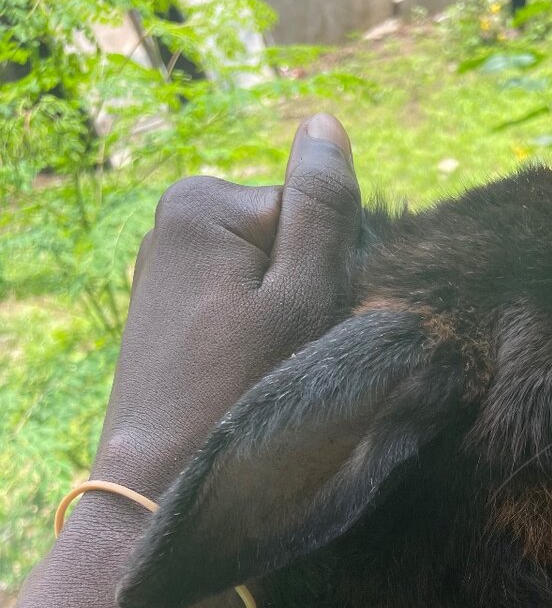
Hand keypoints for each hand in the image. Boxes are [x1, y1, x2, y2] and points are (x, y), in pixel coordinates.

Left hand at [94, 113, 360, 497]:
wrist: (161, 482)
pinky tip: (243, 375)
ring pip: (270, 274)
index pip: (313, 212)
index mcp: (202, 203)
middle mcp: (174, 220)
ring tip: (263, 370)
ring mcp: (168, 265)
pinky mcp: (170, 308)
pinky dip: (257, 333)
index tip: (311, 327)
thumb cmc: (238, 396)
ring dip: (286, 317)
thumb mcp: (302, 299)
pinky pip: (242, 301)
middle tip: (289, 354)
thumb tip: (326, 124)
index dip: (333, 271)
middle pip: (289, 239)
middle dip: (307, 291)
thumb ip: (322, 209)